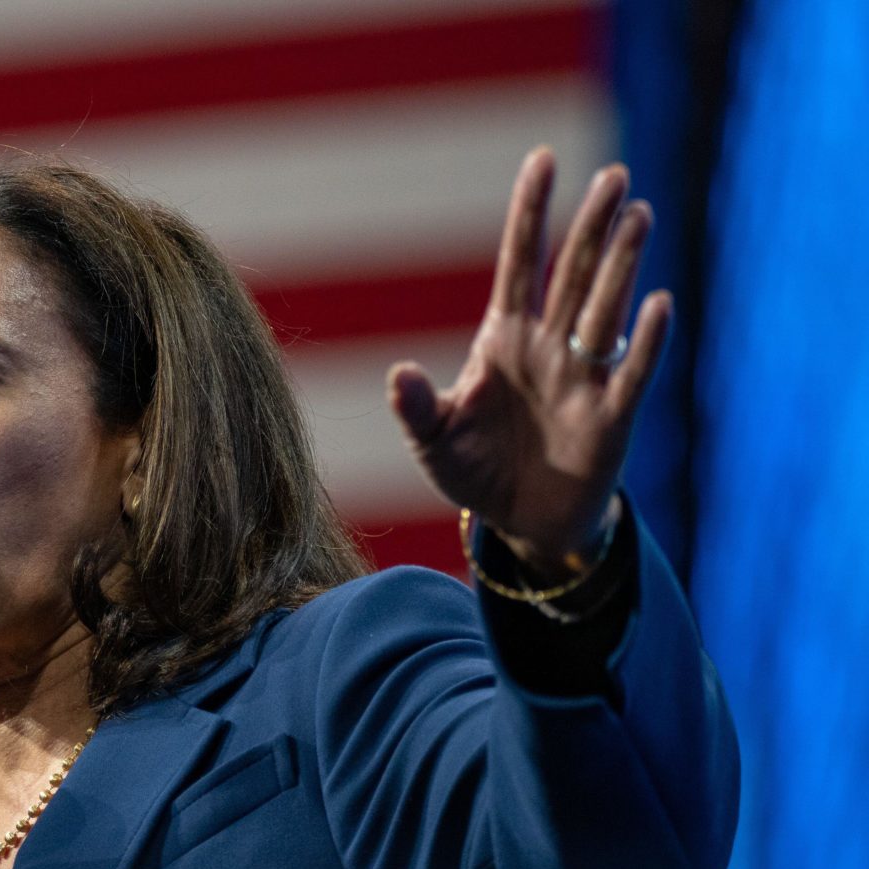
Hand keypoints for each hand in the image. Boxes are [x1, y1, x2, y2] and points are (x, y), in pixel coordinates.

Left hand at [386, 147, 669, 579]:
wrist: (521, 522)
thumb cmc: (475, 470)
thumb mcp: (432, 440)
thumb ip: (415, 406)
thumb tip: (398, 373)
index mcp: (504, 338)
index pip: (519, 262)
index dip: (530, 213)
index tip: (542, 160)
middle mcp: (549, 346)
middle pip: (573, 274)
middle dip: (591, 226)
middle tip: (614, 176)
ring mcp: (583, 378)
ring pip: (604, 310)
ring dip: (621, 266)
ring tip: (637, 215)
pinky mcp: (612, 418)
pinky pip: (631, 372)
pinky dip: (643, 342)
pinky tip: (656, 303)